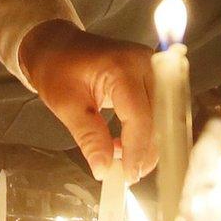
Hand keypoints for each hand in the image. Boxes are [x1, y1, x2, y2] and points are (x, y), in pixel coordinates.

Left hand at [17, 19, 155, 181]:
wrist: (56, 45)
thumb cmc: (57, 70)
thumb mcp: (65, 105)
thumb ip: (88, 137)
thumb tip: (104, 170)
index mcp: (122, 67)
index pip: (140, 117)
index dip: (136, 150)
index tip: (127, 176)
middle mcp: (146, 64)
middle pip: (159, 118)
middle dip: (146, 151)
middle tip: (127, 175)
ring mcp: (153, 68)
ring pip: (164, 117)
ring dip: (149, 144)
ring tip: (123, 161)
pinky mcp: (153, 76)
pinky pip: (159, 110)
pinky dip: (148, 132)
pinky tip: (126, 145)